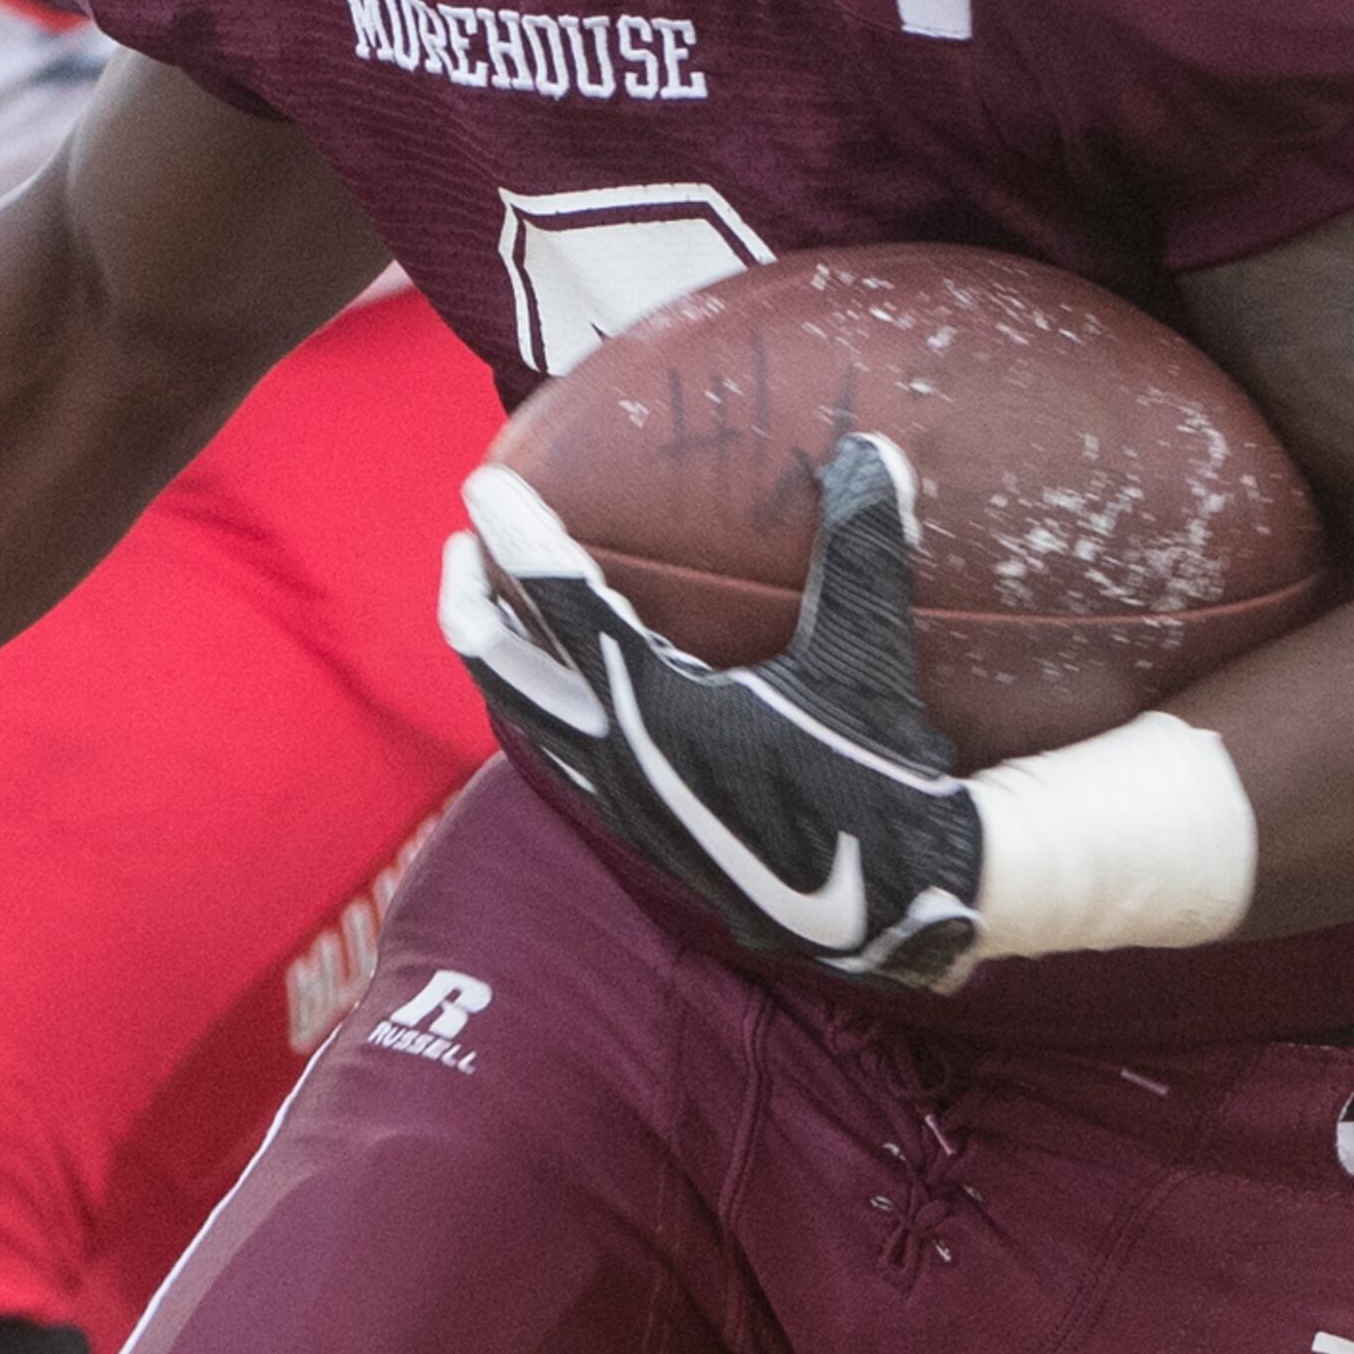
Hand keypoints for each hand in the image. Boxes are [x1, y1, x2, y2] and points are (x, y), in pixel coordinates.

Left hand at [442, 432, 982, 990]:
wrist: (891, 903)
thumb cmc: (876, 780)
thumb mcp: (867, 662)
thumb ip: (863, 552)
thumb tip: (874, 450)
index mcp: (656, 708)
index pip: (561, 601)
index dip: (518, 535)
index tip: (484, 485)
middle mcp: (617, 756)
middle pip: (500, 667)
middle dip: (470, 597)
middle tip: (461, 541)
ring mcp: (618, 800)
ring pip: (520, 717)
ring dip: (497, 655)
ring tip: (491, 602)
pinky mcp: (635, 826)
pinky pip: (555, 751)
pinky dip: (535, 701)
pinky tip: (557, 683)